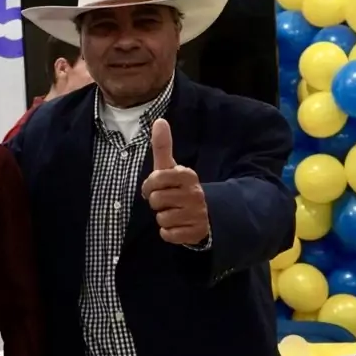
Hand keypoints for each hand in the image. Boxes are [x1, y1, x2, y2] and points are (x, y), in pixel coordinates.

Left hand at [140, 118, 208, 245]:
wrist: (206, 214)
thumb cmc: (179, 188)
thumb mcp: (171, 168)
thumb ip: (163, 146)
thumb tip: (159, 121)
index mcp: (188, 176)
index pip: (155, 179)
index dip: (149, 186)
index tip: (156, 187)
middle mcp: (195, 194)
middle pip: (156, 201)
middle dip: (156, 203)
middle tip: (167, 202)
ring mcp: (197, 214)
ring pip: (161, 218)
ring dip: (163, 218)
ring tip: (174, 213)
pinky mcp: (196, 233)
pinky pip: (168, 234)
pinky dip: (169, 232)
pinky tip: (178, 226)